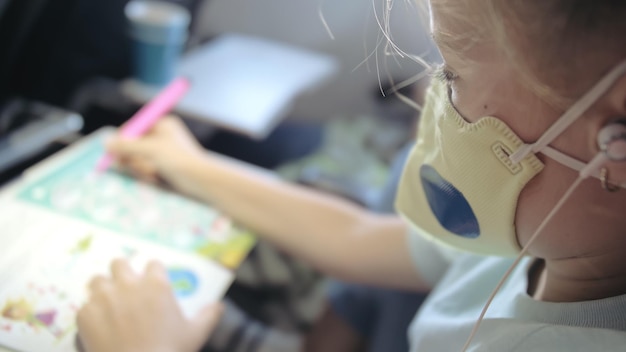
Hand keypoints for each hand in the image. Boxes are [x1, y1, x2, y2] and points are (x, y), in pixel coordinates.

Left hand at [77, 259, 222, 351]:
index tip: (153, 284)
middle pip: (119, 263)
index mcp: (157, 285)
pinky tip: (98, 326)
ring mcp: (104, 299)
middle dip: (122, 273)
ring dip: (102, 289)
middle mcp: (128, 285)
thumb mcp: (196, 334)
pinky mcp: (85, 315)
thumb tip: (219, 306)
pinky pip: (84, 306)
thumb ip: (209, 315)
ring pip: (97, 281)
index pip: (153, 264)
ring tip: (107, 303)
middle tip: (125, 288)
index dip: (153, 274)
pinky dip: (90, 314)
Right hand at [106, 116, 203, 188]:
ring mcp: (163, 152)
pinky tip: (156, 178)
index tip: (112, 152)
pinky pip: (146, 168)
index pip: (134, 127)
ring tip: (152, 173)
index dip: (122, 139)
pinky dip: (147, 174)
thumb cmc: (178, 160)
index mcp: (162, 124)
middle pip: (133, 144)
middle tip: (129, 165)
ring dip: (140, 167)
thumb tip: (106, 143)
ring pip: (138, 158)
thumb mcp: (150, 150)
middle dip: (131, 156)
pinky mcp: (164, 166)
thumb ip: (127, 146)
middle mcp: (162, 136)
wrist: (201, 180)